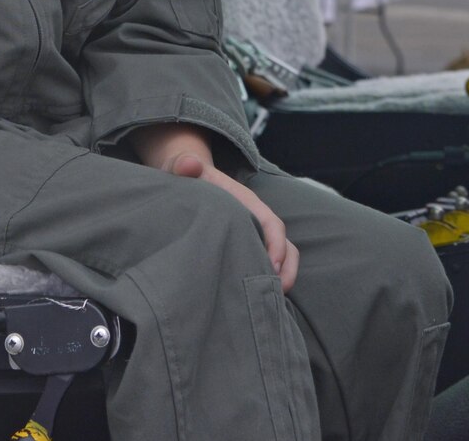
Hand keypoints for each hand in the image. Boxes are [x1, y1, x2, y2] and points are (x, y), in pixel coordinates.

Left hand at [132, 125, 298, 292]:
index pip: (272, 224)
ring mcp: (253, 234)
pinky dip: (266, 281)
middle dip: (286, 270)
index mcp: (247, 202)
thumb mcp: (182, 168)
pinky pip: (266, 265)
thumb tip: (188, 165)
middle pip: (285, 246)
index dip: (276, 245)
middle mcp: (256, 220)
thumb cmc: (187, 175)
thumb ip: (185, 166)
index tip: (270, 267)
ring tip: (270, 303)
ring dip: (281, 279)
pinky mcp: (245, 246)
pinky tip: (252, 301)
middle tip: (276, 295)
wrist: (186, 176)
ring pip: (281, 258)